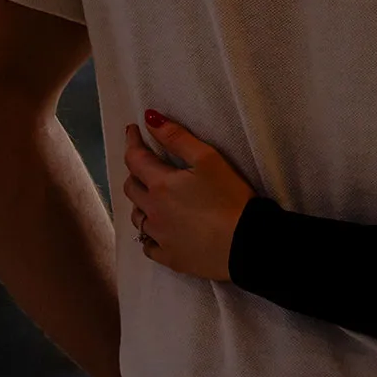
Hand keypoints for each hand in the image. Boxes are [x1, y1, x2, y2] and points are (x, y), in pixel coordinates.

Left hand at [121, 111, 253, 281]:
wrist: (246, 243)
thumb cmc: (230, 197)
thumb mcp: (208, 159)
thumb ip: (177, 137)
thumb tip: (149, 119)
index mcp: (160, 184)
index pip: (135, 158)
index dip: (132, 141)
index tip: (132, 130)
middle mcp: (152, 211)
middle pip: (131, 188)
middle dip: (135, 172)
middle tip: (146, 165)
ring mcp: (159, 237)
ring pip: (137, 217)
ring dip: (141, 203)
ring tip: (153, 198)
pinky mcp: (168, 257)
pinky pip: (148, 245)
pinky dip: (150, 235)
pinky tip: (159, 232)